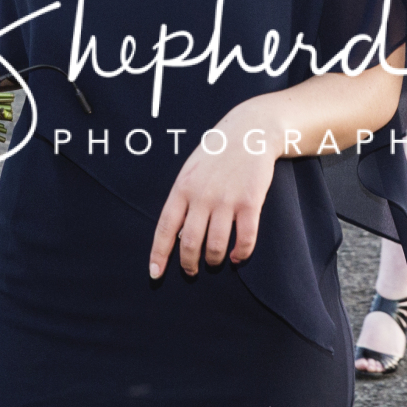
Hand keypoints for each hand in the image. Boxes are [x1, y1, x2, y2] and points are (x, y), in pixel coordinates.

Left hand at [149, 98, 279, 278]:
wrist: (250, 132)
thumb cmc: (216, 154)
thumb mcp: (190, 171)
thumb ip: (183, 199)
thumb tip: (179, 233)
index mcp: (182, 188)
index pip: (166, 228)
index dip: (159, 254)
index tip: (155, 274)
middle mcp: (202, 196)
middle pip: (190, 243)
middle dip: (189, 264)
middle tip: (191, 272)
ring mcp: (227, 200)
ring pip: (216, 246)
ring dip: (214, 261)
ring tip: (215, 263)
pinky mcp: (251, 203)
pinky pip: (245, 239)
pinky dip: (242, 254)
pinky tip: (239, 256)